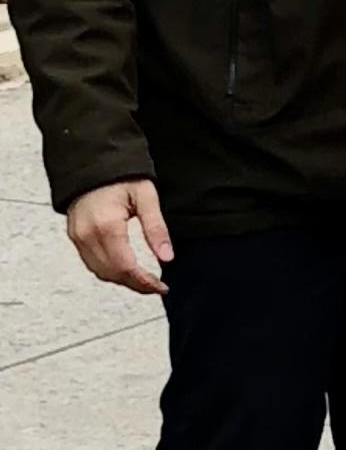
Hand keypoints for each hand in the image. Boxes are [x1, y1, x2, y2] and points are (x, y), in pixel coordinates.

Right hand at [66, 180, 172, 294]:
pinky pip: (90, 262)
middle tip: (156, 287)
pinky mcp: (74, 235)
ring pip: (98, 271)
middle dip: (135, 284)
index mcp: (106, 226)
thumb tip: (167, 257)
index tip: (161, 287)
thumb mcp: (146, 197)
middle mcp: (86, 235)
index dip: (144, 282)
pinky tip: (125, 269)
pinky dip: (108, 270)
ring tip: (144, 281)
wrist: (92, 161)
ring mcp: (77, 236)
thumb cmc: (121, 175)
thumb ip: (156, 229)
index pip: (125, 267)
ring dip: (121, 280)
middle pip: (111, 274)